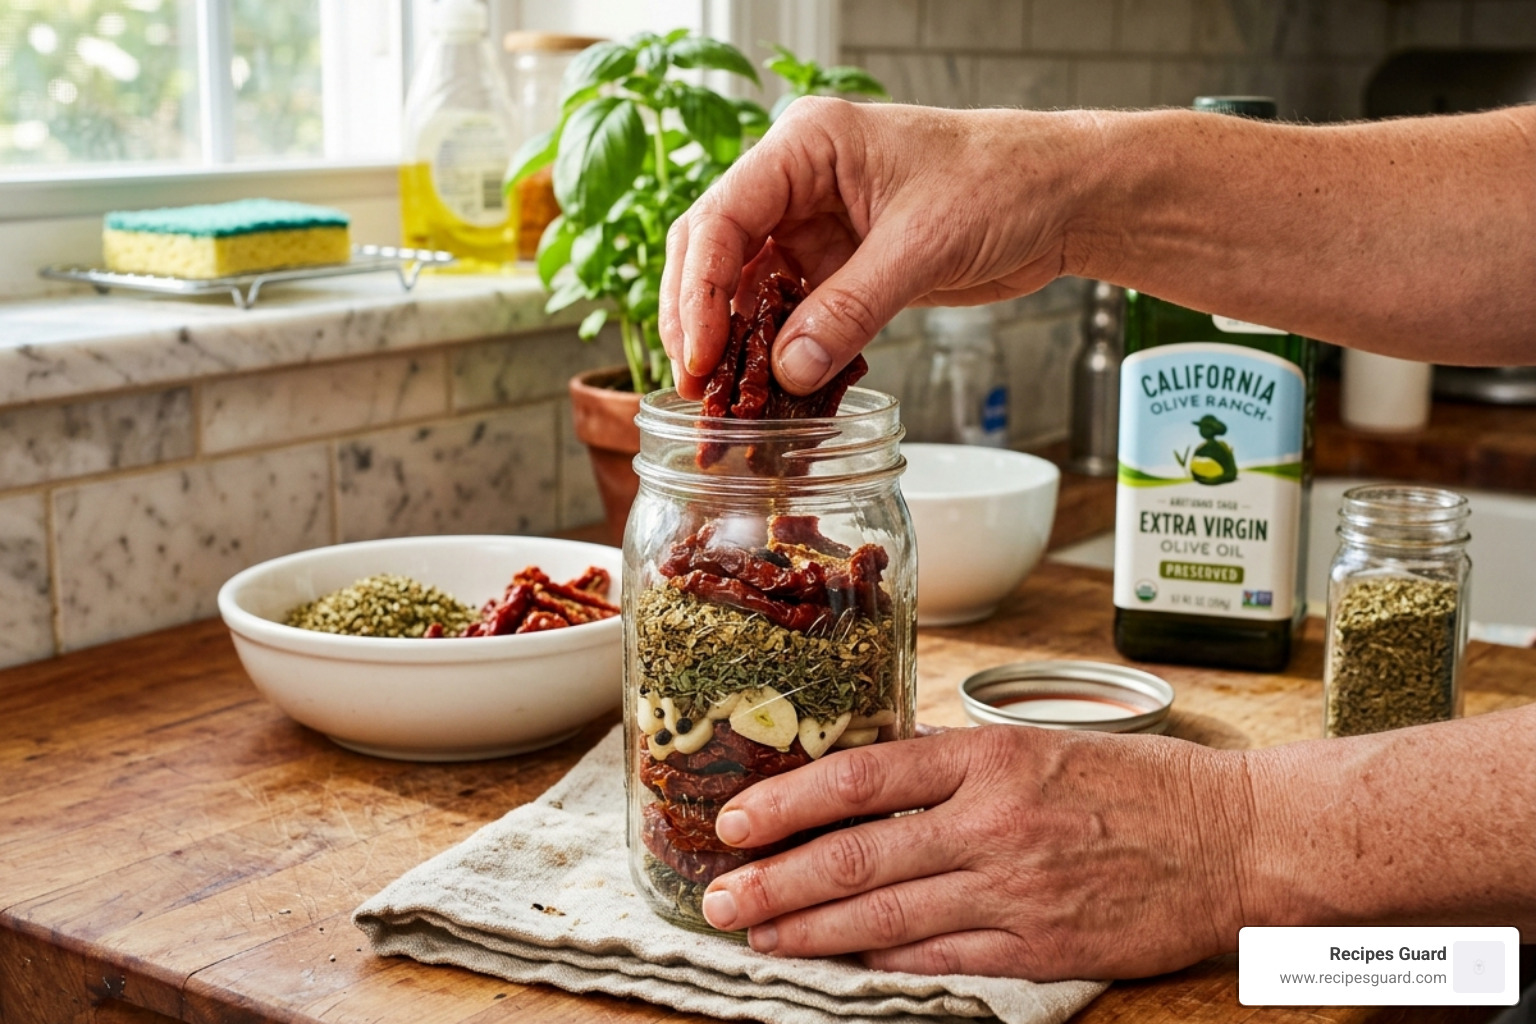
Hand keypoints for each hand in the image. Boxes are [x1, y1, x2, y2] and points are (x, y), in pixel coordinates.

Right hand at [659, 99, 1098, 398]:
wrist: (1062, 198)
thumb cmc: (1004, 182)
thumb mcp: (923, 245)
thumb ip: (851, 308)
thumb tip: (789, 372)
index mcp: (806, 146)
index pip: (721, 215)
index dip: (699, 290)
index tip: (700, 354)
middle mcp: (798, 182)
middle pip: (714, 251)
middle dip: (700, 320)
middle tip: (697, 388)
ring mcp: (815, 227)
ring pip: (745, 289)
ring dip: (734, 345)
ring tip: (727, 403)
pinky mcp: (839, 267)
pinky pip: (788, 315)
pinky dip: (778, 354)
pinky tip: (773, 393)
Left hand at [697, 725, 1255, 979]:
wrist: (1237, 839)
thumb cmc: (1140, 782)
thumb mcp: (1040, 744)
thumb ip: (956, 766)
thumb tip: (868, 787)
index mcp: (988, 757)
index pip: (862, 776)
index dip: (787, 802)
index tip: (736, 820)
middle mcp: (992, 822)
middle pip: (857, 855)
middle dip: (776, 880)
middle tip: (719, 898)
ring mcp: (1015, 891)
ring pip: (887, 916)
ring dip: (812, 931)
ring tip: (760, 937)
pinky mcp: (1041, 949)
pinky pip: (942, 960)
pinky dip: (884, 966)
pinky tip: (842, 968)